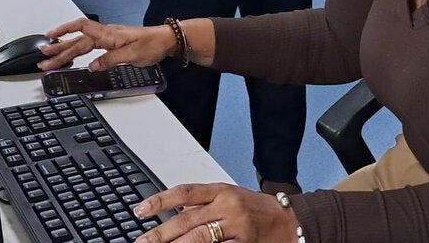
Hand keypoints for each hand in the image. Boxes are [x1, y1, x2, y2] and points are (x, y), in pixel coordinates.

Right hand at [37, 18, 177, 71]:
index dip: (64, 35)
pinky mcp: (113, 42)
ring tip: (52, 53)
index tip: (50, 41)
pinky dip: (79, 46)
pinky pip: (90, 43)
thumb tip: (92, 65)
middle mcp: (106, 34)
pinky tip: (75, 52)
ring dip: (66, 47)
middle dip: (59, 47)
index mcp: (108, 35)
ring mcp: (109, 37)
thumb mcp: (132, 55)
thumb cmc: (152, 44)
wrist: (166, 40)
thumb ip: (110, 60)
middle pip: (77, 39)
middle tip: (44, 56)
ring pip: (82, 41)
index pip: (81, 33)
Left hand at [131, 183, 299, 242]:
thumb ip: (202, 203)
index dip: (160, 201)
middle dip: (160, 233)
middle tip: (141, 242)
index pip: (184, 192)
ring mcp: (236, 226)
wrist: (288, 220)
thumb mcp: (228, 197)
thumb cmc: (255, 209)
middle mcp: (227, 206)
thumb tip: (171, 213)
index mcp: (220, 190)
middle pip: (187, 219)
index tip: (140, 211)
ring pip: (199, 237)